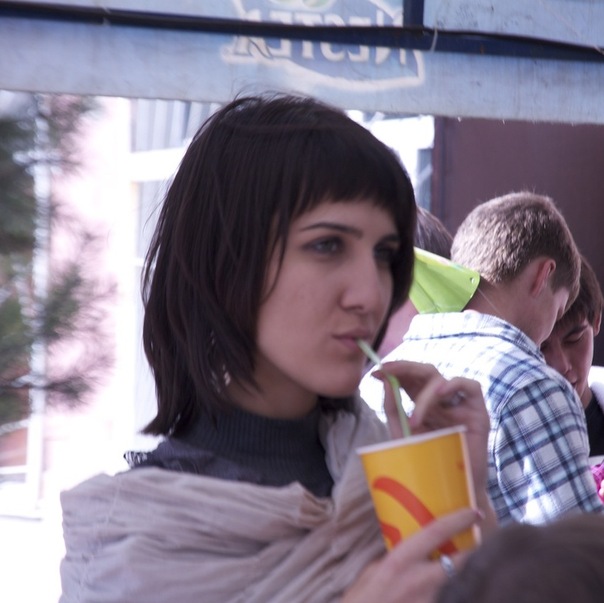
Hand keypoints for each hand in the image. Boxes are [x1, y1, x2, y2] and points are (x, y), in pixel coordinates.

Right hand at [341, 508, 478, 602]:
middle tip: (488, 545)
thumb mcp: (373, 572)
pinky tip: (466, 592)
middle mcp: (419, 581)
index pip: (435, 532)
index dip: (458, 520)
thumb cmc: (360, 602)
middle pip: (462, 561)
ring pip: (464, 586)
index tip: (474, 513)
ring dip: (473, 578)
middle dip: (479, 551)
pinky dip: (462, 595)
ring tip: (481, 572)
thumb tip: (414, 553)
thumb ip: (395, 560)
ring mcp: (430, 602)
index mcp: (400, 561)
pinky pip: (455, 600)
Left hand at [377, 360, 489, 493]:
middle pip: (424, 371)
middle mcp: (441, 401)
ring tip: (415, 420)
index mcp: (421, 403)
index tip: (375, 373)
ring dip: (423, 394)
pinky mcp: (478, 413)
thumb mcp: (402, 433)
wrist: (449, 492)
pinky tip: (440, 393)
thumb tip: (386, 380)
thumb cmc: (424, 464)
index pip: (409, 378)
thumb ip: (393, 407)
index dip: (394, 371)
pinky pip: (471, 386)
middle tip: (386, 370)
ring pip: (440, 380)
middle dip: (403, 367)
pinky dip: (454, 384)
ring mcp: (459, 405)